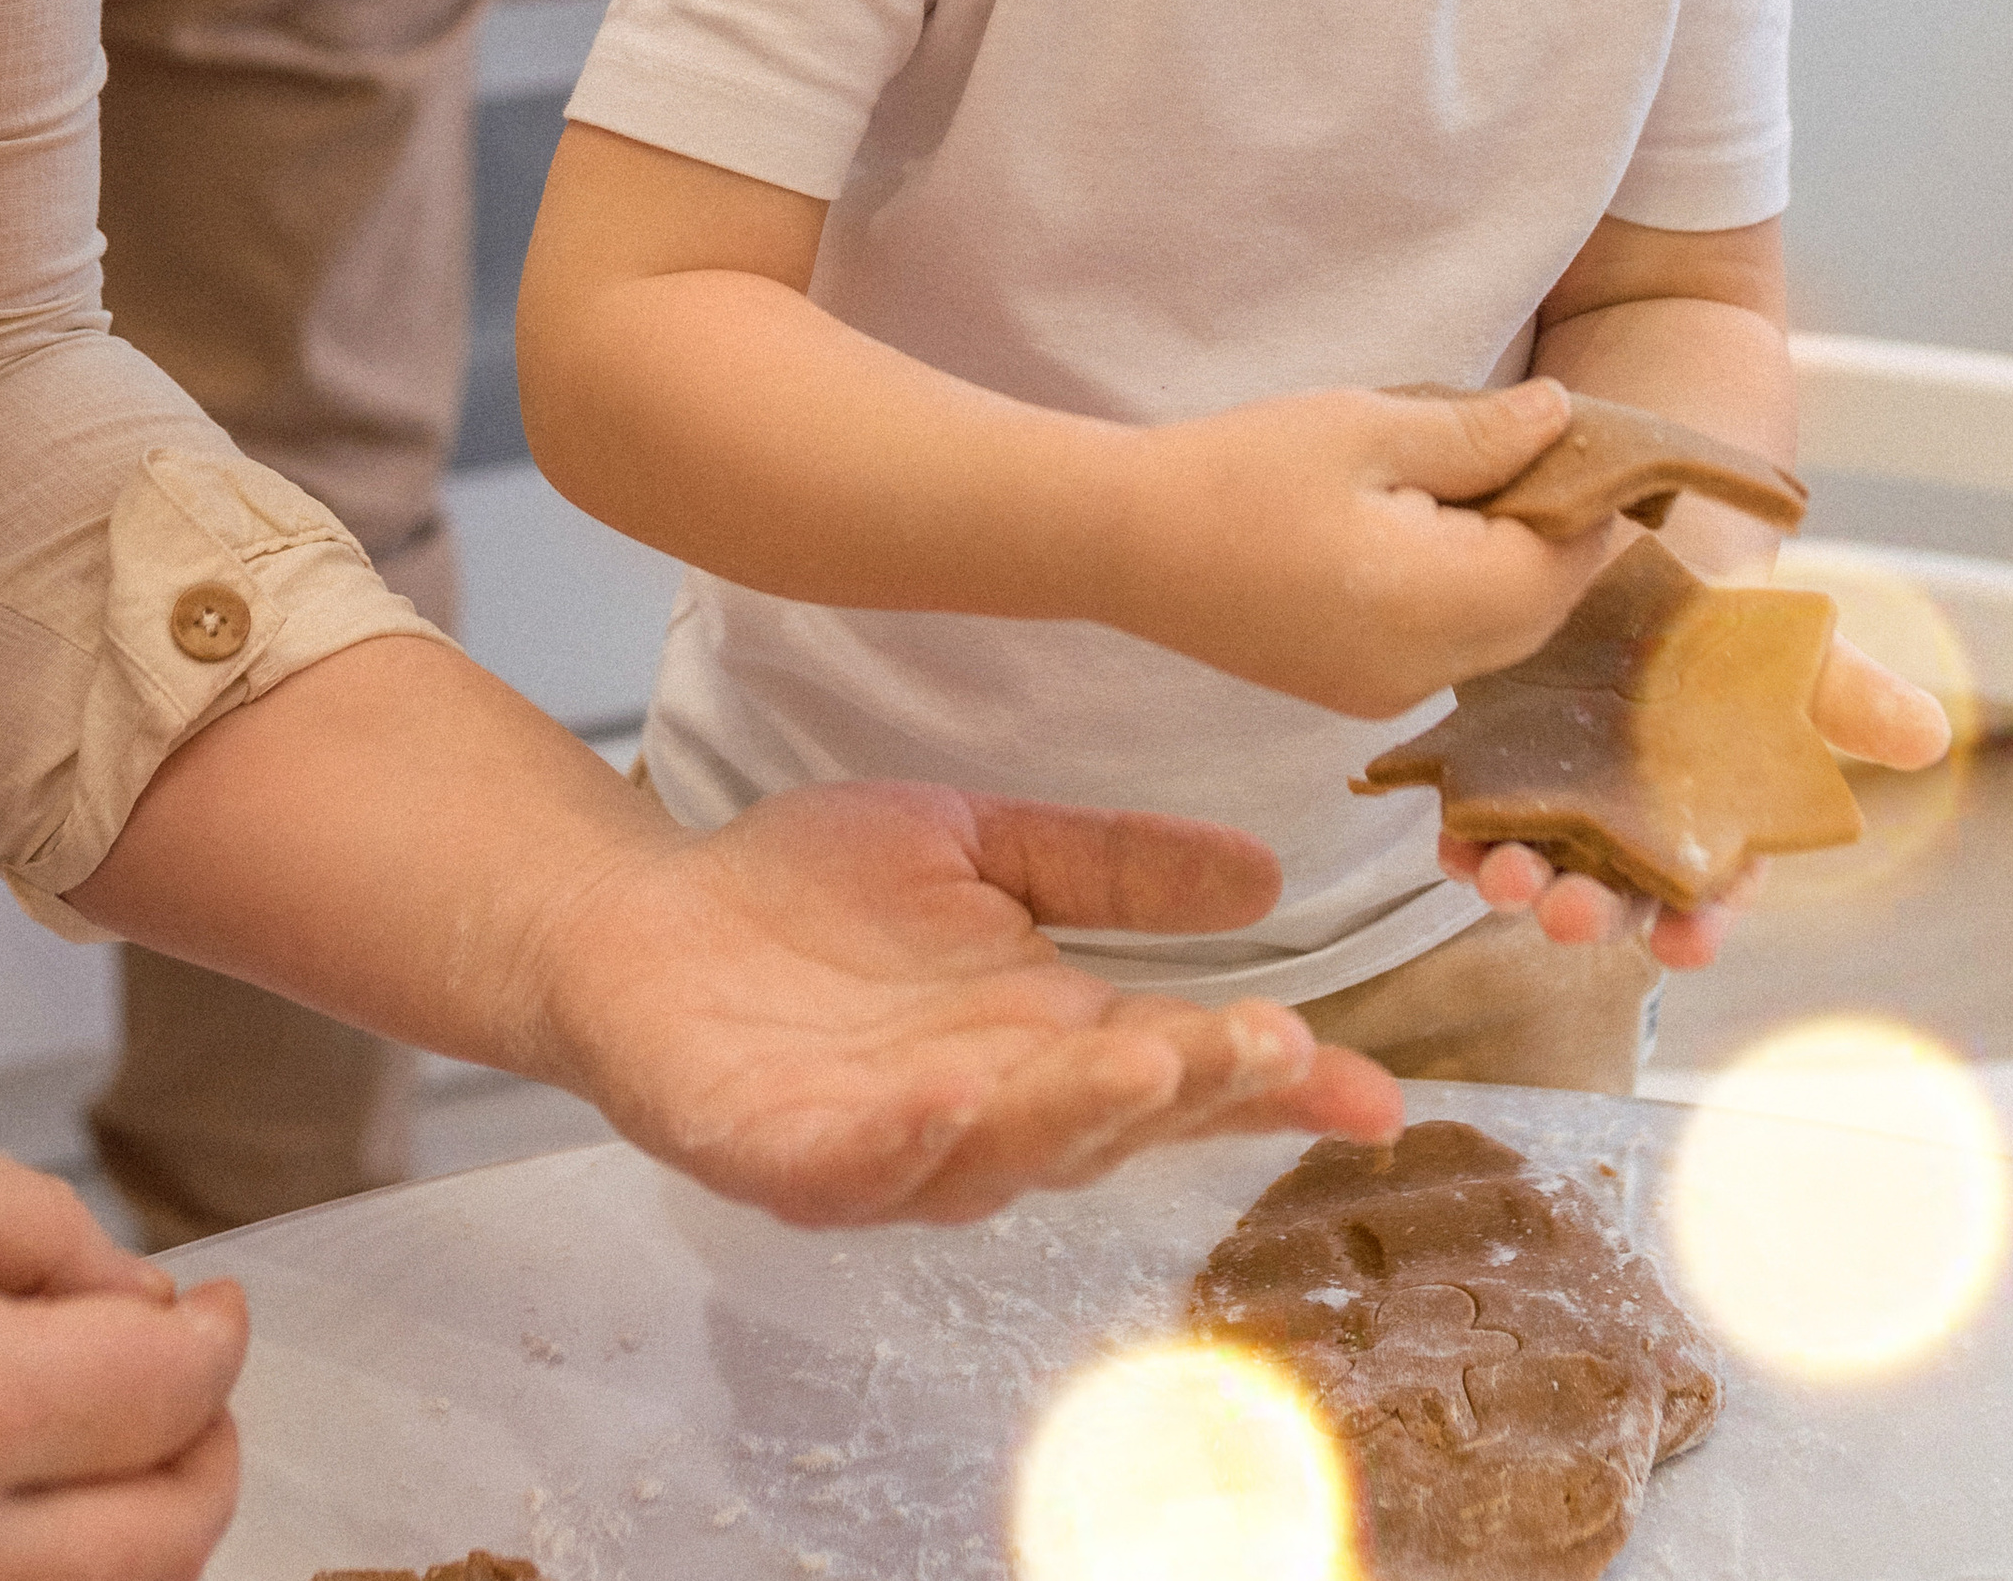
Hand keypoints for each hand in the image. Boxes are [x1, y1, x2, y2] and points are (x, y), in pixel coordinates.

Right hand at [0, 1120, 246, 1580]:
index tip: (218, 1310)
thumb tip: (142, 1298)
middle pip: (161, 1537)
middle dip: (207, 1448)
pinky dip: (54, 1569)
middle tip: (190, 1382)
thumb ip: (38, 1226)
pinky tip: (25, 1500)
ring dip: (138, 1528)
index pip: (167, 1392)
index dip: (219, 1339)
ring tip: (111, 1444)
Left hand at [559, 782, 1403, 1227]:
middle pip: (1107, 1124)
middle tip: (1266, 1044)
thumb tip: (1265, 878)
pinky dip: (909, 1138)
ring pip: (999, 1157)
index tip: (1372, 1091)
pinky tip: (953, 1093)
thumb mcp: (985, 848)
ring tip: (1146, 1054)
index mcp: (1042, 1047)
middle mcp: (981, 1117)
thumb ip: (1110, 866)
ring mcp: (882, 1148)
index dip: (1275, 1089)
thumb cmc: (812, 895)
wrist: (641, 915)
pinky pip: (855, 1166)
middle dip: (1190, 1089)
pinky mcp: (778, 1155)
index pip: (1180, 1073)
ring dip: (1074, 1114)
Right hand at [1108, 377, 1605, 717]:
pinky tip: (1428, 530)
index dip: (1590, 502)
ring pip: (1501, 636)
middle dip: (1557, 536)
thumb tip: (1564, 419)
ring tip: (1477, 479)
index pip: (1566, 567)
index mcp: (1435, 605)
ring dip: (1512, 566)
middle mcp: (1426, 671)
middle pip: (1543, 611)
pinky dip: (1466, 594)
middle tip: (1535, 447)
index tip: (1586, 436)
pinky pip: (1452, 649)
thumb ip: (1476, 434)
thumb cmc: (1240, 471)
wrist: (1124, 543)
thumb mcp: (1364, 427)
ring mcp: (1390, 694)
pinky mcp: (1358, 693)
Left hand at [1445, 625, 1954, 967]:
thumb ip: (1855, 698)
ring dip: (1517, 883)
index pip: (1710, 894)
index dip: (1699, 924)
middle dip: (1592, 915)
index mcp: (1708, 822)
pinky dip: (1461, 835)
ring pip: (1539, 863)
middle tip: (1572, 916)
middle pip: (1613, 893)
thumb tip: (1929, 733)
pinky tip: (1451, 838)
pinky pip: (1475, 816)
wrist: (1641, 549)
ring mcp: (1561, 800)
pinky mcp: (1499, 763)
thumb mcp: (1795, 653)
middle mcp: (1630, 827)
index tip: (1686, 944)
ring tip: (1502, 876)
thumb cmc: (1727, 623)